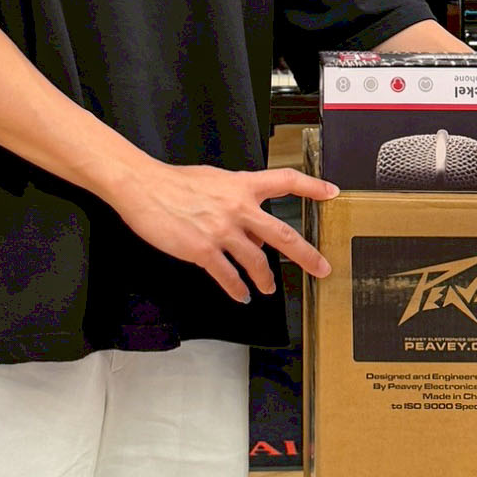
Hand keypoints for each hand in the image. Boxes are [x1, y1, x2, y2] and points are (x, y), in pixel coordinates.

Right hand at [103, 162, 337, 302]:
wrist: (144, 186)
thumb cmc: (175, 182)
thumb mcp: (214, 182)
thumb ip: (238, 202)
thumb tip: (254, 232)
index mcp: (242, 186)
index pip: (286, 181)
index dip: (312, 186)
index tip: (332, 192)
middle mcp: (238, 208)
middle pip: (282, 234)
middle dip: (306, 255)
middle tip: (322, 268)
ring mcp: (222, 231)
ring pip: (256, 262)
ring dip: (265, 280)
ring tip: (266, 289)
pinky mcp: (203, 251)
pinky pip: (228, 277)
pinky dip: (237, 289)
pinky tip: (240, 295)